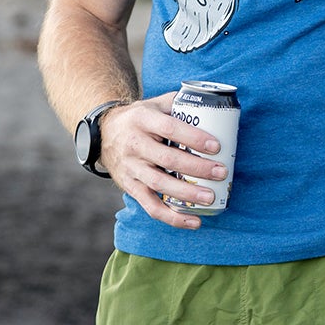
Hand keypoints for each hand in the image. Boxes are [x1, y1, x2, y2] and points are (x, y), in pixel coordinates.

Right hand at [99, 94, 224, 229]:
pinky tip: (194, 221)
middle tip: (221, 172)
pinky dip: (172, 217)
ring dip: (186, 194)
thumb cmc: (138, 119)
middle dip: (197, 168)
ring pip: (159, 184)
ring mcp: (130, 168)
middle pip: (167, 159)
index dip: (193, 138)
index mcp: (142, 120)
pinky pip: (151, 206)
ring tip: (210, 198)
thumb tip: (212, 107)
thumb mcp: (153, 104)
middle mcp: (133, 144)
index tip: (216, 147)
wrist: (104, 133)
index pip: (170, 128)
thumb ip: (178, 103)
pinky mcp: (130, 187)